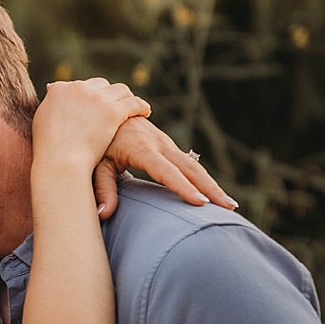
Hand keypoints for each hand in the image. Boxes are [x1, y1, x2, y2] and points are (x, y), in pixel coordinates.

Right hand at [32, 78, 150, 177]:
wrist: (60, 160)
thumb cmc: (49, 148)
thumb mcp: (41, 120)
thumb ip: (50, 106)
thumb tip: (53, 93)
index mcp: (60, 89)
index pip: (80, 86)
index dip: (90, 95)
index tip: (97, 105)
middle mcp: (78, 88)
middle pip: (101, 85)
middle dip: (109, 95)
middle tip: (116, 107)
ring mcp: (96, 99)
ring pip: (120, 90)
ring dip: (126, 98)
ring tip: (134, 107)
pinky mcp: (112, 111)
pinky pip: (133, 103)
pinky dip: (141, 106)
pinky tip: (145, 112)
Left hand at [92, 119, 239, 219]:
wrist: (99, 109)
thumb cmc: (96, 140)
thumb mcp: (95, 162)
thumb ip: (101, 188)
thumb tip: (103, 214)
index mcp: (140, 147)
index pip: (166, 171)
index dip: (183, 187)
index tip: (201, 203)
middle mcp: (156, 142)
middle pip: (189, 168)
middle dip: (210, 188)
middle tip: (229, 208)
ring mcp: (163, 141)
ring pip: (192, 164)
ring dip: (211, 184)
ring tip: (229, 205)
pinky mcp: (165, 143)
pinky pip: (187, 162)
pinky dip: (202, 177)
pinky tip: (213, 192)